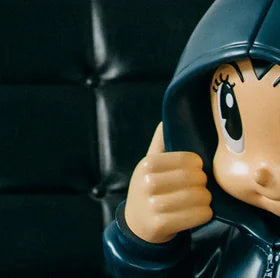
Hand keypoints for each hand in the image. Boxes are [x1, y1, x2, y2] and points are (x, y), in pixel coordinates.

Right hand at [123, 122, 212, 243]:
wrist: (137, 223)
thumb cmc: (150, 188)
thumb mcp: (149, 164)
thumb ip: (160, 143)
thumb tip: (167, 118)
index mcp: (148, 163)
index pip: (187, 159)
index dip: (198, 165)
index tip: (197, 169)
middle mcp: (148, 182)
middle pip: (194, 179)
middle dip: (203, 183)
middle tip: (202, 186)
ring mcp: (154, 205)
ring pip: (198, 198)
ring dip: (206, 199)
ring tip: (203, 199)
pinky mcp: (162, 224)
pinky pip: (198, 216)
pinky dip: (205, 214)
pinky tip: (201, 211)